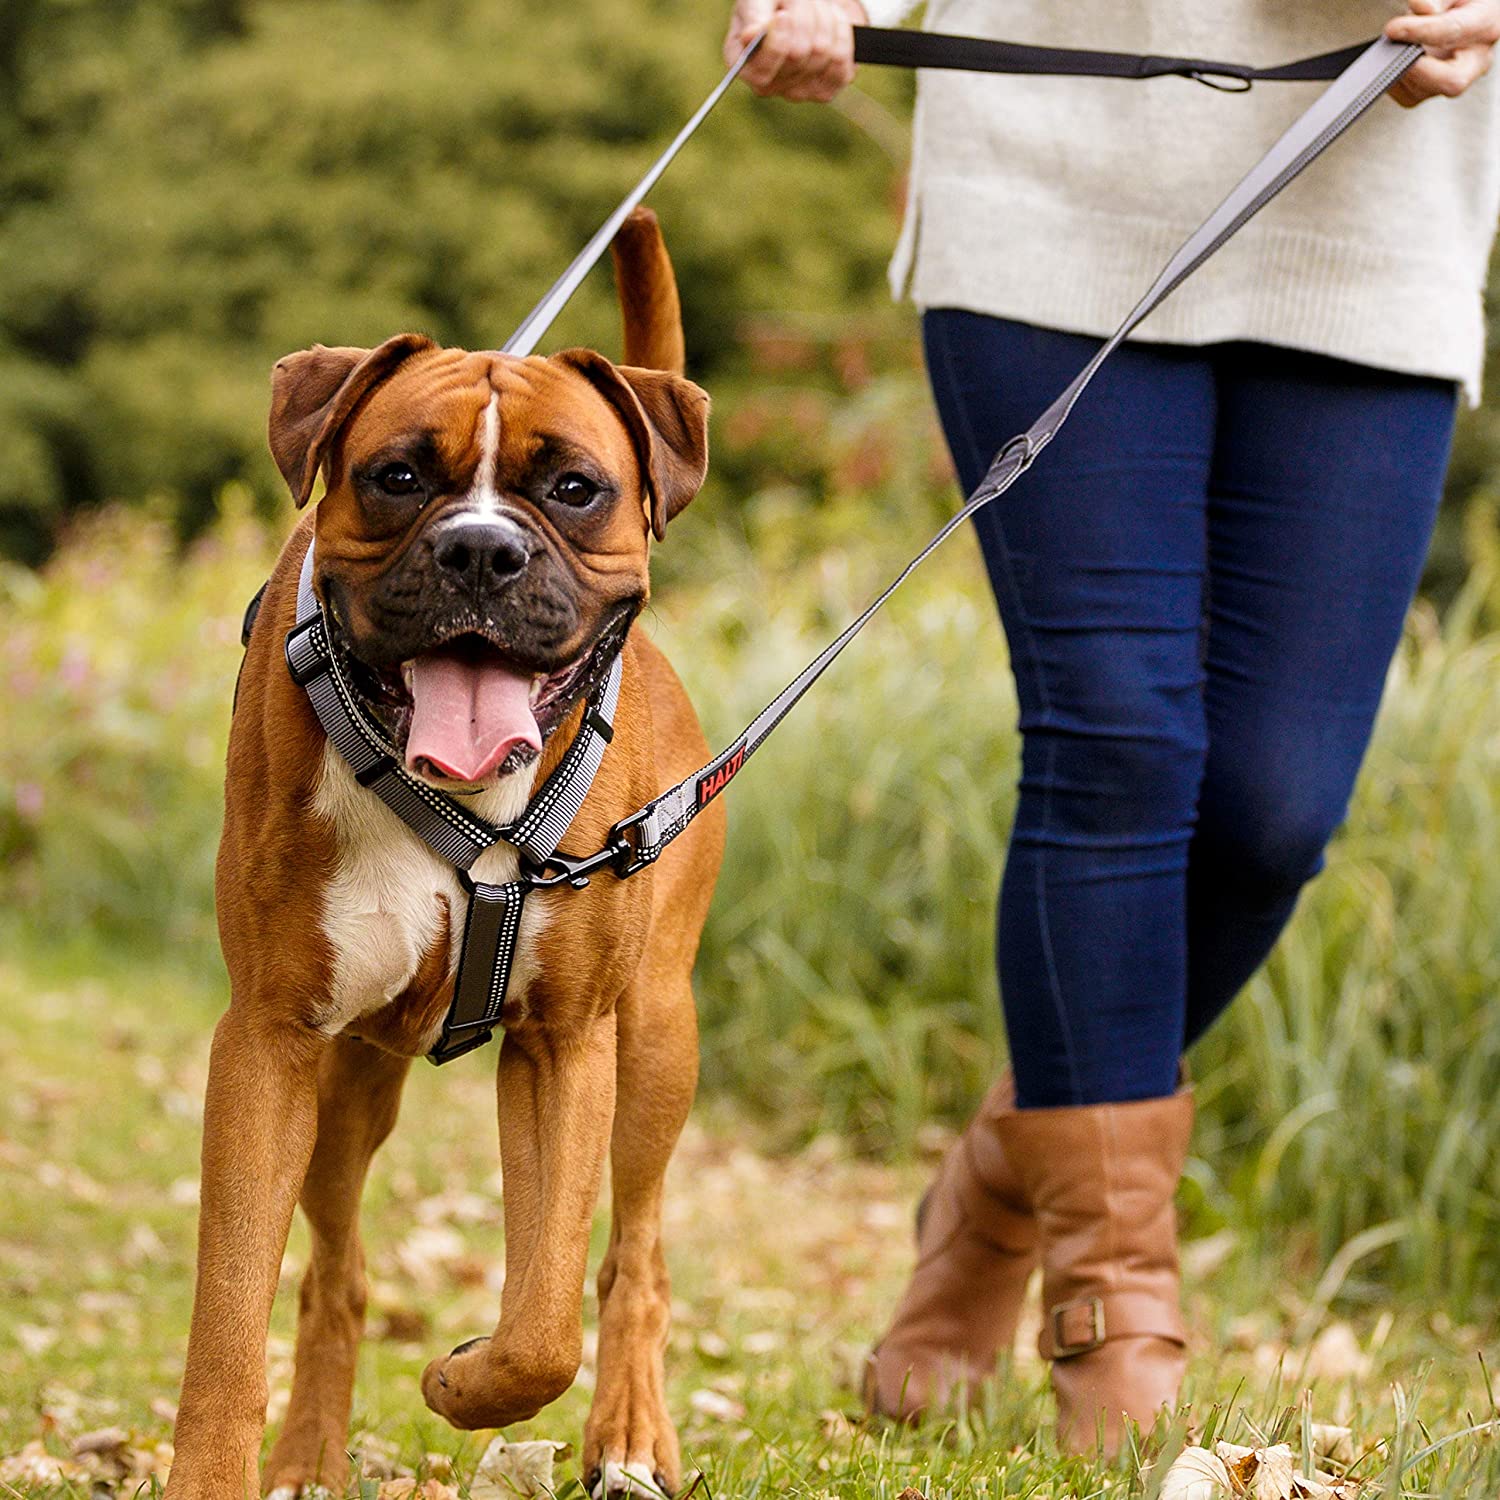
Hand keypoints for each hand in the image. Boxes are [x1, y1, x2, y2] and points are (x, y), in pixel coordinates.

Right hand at [722, 0, 866, 101]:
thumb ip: (754, 15)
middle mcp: (769, 86)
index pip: (762, 73)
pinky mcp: (825, 90)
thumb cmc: (775, 1)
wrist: (807, 5)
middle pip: (797, 54)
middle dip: (803, 15)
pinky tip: (833, 23)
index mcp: (744, 65)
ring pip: (821, 52)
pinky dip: (842, 34)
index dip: (777, 43)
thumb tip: (750, 37)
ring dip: (824, 18)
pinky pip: (841, 63)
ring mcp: (798, 93)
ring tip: (816, 7)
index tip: (782, 15)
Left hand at [1385, 0, 1499, 104]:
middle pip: (1453, 80)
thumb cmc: (1460, 2)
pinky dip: (1396, 83)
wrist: (1463, 13)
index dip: (1421, 31)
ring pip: (1426, 90)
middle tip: (1395, 56)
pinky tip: (1394, 63)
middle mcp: (1477, 57)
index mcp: (1487, 23)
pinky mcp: (1436, 89)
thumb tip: (1422, 8)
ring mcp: (1458, 76)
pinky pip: (1411, 97)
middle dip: (1420, 71)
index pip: (1453, 31)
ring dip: (1402, 73)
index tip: (1394, 28)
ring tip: (1392, 51)